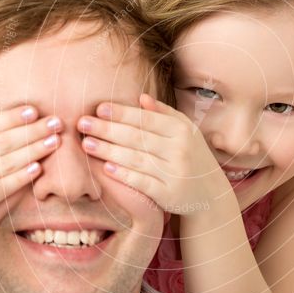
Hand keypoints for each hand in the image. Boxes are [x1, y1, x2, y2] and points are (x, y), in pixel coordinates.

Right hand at [0, 81, 62, 236]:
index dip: (11, 118)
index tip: (34, 110)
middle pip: (1, 143)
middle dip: (31, 132)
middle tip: (57, 123)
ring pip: (5, 165)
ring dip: (33, 152)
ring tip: (54, 141)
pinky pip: (2, 189)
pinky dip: (20, 178)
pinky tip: (38, 168)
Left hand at [77, 93, 229, 214]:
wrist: (211, 194)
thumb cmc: (192, 157)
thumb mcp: (186, 132)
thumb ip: (164, 114)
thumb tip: (142, 97)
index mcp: (182, 130)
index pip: (147, 119)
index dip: (122, 113)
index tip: (99, 108)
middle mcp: (180, 150)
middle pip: (137, 137)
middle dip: (107, 129)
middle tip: (82, 123)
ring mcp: (175, 173)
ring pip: (136, 159)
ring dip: (108, 151)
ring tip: (86, 144)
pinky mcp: (169, 194)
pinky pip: (142, 182)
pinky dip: (124, 175)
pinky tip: (105, 168)